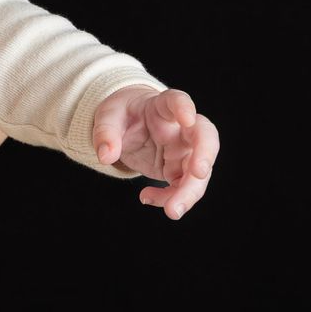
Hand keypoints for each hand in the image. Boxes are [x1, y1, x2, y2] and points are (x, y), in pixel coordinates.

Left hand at [92, 85, 219, 219]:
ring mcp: (184, 150)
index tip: (187, 117)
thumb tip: (105, 156)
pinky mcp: (179, 170)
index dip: (184, 107)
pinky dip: (170, 198)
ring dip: (189, 192)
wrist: (129, 125)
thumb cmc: (123, 114)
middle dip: (205, 155)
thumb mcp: (108, 116)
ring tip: (172, 211)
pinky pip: (182, 188)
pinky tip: (147, 198)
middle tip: (198, 173)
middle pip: (205, 137)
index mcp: (162, 106)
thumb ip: (105, 132)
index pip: (177, 100)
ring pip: (199, 171)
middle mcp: (181, 128)